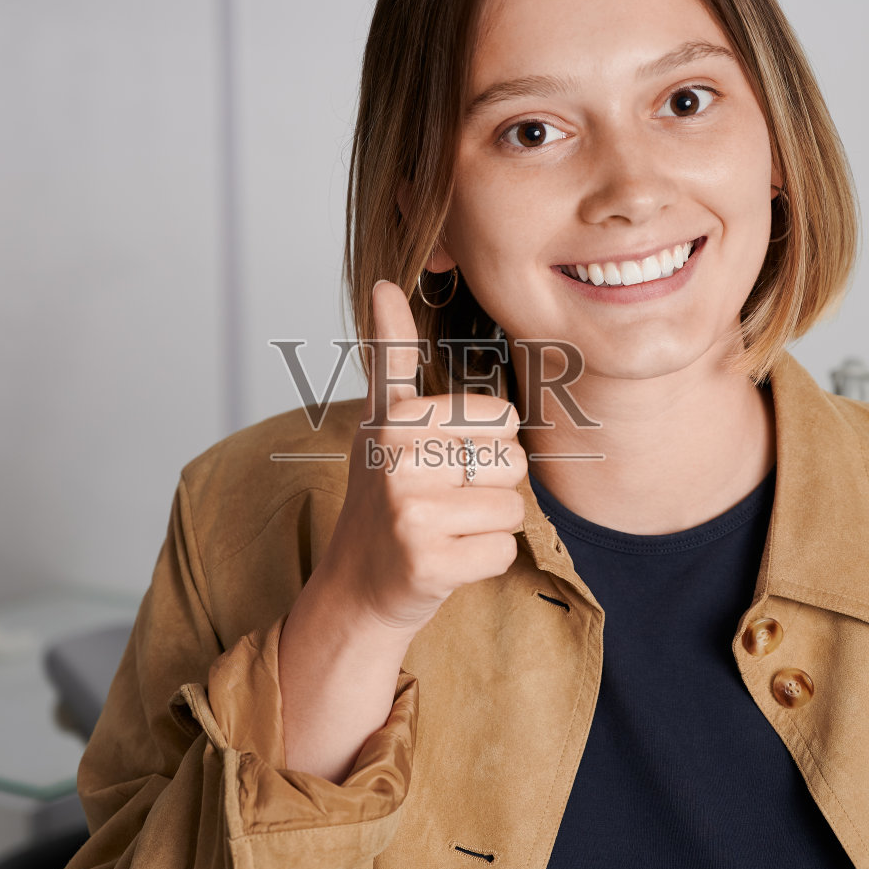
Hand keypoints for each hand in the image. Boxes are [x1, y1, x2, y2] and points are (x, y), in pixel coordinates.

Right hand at [313, 279, 527, 634]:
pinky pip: (503, 550)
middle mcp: (397, 459)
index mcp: (396, 418)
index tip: (442, 461)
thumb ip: (391, 355)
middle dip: (490, 487)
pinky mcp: (427, 562)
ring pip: (513, 509)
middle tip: (443, 502)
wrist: (356, 586)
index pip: (502, 419)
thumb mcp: (382, 420)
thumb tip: (383, 282)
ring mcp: (409, 512)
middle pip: (513, 463)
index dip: (485, 445)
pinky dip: (484, 561)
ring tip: (443, 530)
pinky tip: (445, 560)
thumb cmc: (382, 497)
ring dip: (487, 526)